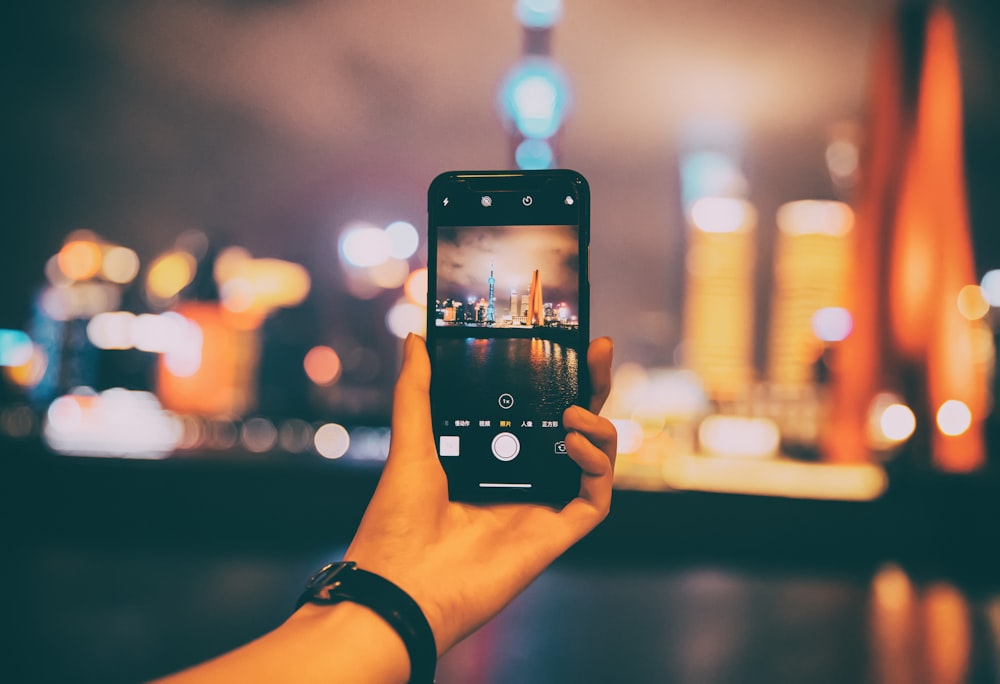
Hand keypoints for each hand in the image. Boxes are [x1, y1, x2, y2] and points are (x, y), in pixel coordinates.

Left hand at [343, 333, 616, 653]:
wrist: (397, 588)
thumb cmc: (396, 526)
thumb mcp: (410, 444)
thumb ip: (417, 391)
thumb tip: (416, 339)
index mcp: (491, 462)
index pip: (536, 414)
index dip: (558, 381)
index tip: (568, 344)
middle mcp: (522, 484)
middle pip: (574, 430)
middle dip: (593, 390)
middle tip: (598, 351)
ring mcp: (541, 510)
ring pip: (595, 463)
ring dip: (598, 430)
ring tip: (573, 411)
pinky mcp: (555, 536)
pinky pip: (596, 500)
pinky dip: (596, 467)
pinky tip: (574, 442)